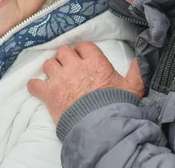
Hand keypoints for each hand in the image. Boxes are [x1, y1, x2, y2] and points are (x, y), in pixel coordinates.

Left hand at [27, 41, 143, 123]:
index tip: (82, 57)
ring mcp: (60, 79)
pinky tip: (36, 87)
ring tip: (55, 76)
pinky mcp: (49, 94)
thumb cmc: (117, 107)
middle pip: (63, 52)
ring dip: (51, 69)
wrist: (101, 127)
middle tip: (67, 66)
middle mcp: (76, 67)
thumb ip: (136, 72)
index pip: (83, 46)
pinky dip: (34, 85)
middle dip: (64, 57)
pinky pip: (35, 84)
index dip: (81, 51)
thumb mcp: (133, 88)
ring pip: (48, 64)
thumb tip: (141, 60)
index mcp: (95, 63)